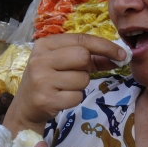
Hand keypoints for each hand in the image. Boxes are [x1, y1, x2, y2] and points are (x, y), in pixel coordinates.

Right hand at [3, 34, 126, 135]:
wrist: (25, 107)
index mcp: (44, 45)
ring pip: (82, 79)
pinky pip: (77, 96)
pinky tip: (62, 98)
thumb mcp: (62, 63)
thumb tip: (119, 56)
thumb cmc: (48, 80)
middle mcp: (40, 60)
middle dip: (88, 67)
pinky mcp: (46, 99)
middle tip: (78, 73)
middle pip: (83, 57)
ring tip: (65, 87)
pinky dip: (75, 99)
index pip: (81, 39)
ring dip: (80, 86)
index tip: (122, 54)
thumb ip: (88, 58)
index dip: (105, 46)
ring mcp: (42, 80)